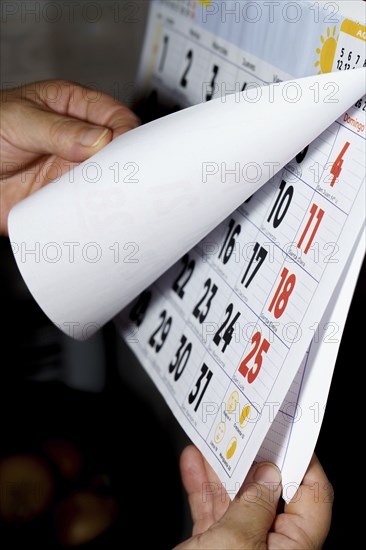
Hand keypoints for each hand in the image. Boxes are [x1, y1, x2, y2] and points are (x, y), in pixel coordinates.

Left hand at [0, 80, 139, 233]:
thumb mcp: (19, 121)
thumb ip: (59, 130)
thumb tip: (99, 139)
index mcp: (70, 109)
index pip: (112, 115)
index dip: (126, 130)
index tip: (128, 147)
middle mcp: (76, 142)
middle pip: (116, 151)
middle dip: (124, 163)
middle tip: (121, 174)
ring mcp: (70, 172)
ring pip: (105, 182)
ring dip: (109, 190)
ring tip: (106, 194)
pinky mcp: (62, 199)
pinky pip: (86, 208)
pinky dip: (93, 213)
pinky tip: (92, 211)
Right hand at [176, 446, 332, 548]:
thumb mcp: (236, 541)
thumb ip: (255, 504)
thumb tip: (269, 474)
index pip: (315, 498)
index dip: (305, 462)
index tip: (292, 433)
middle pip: (273, 496)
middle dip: (255, 462)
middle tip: (247, 431)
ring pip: (239, 503)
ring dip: (222, 472)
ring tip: (212, 443)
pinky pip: (215, 517)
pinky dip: (203, 491)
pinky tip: (193, 468)